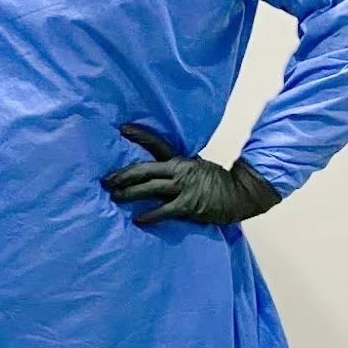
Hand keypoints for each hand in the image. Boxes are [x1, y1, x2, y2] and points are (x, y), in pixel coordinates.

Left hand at [100, 124, 281, 226]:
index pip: (156, 144)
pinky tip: (138, 219)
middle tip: (106, 180)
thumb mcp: (197, 168)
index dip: (139, 135)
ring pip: (149, 188)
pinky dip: (149, 216)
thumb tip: (158, 174)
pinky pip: (163, 211)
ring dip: (129, 193)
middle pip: (144, 169)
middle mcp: (179, 170)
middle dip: (122, 175)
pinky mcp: (188, 205)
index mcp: (180, 160)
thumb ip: (177, 170)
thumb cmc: (218, 183)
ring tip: (114, 196)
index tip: (122, 128)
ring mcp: (183, 187)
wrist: (240, 194)